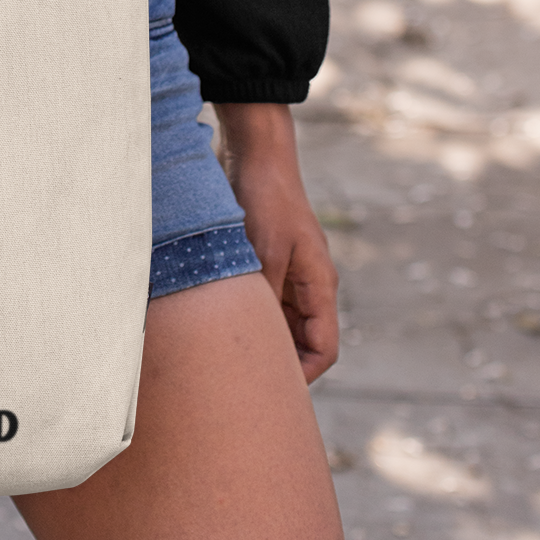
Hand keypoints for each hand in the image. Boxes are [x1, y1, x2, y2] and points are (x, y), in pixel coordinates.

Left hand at [215, 103, 339, 381]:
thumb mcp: (266, 251)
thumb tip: (256, 342)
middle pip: (300, 342)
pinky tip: (216, 322)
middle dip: (276, 363)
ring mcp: (287, 274)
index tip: (269, 387)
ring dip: (257, 338)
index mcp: (319, 286)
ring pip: (278, 324)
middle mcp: (307, 285)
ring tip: (224, 354)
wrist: (255, 152)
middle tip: (239, 378)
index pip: (322, 349)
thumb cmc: (266, 198)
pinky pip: (261, 302)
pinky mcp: (266, 263)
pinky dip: (244, 316)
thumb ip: (266, 297)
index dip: (301, 375)